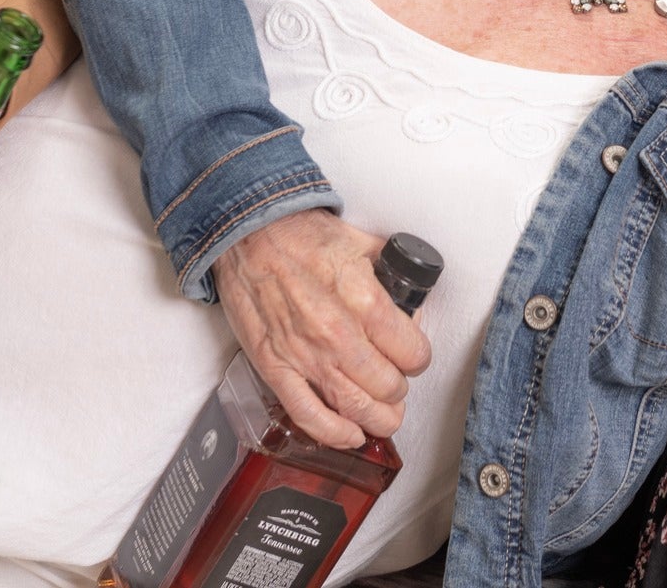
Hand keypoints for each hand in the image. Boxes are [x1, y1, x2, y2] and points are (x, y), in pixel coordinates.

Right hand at [213, 209, 433, 450]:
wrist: (248, 233)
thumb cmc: (300, 234)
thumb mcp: (363, 243)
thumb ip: (392, 275)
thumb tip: (410, 301)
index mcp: (365, 300)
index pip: (412, 352)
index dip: (418, 356)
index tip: (412, 354)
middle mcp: (338, 335)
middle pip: (388, 387)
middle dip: (399, 388)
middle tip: (397, 380)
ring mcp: (305, 355)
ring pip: (355, 408)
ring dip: (378, 419)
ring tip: (385, 416)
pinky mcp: (275, 367)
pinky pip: (308, 414)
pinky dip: (334, 433)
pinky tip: (351, 434)